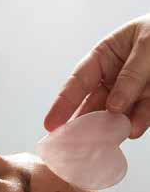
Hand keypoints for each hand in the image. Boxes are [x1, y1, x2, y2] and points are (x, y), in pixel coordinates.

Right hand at [44, 13, 149, 139]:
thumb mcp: (147, 46)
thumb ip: (130, 77)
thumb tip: (113, 106)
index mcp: (106, 55)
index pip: (79, 82)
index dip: (63, 103)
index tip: (51, 124)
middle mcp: (116, 76)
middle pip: (93, 104)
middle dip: (83, 125)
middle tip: (71, 145)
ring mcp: (133, 92)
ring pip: (115, 115)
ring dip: (110, 128)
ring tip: (103, 141)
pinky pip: (140, 117)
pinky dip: (136, 123)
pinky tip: (131, 129)